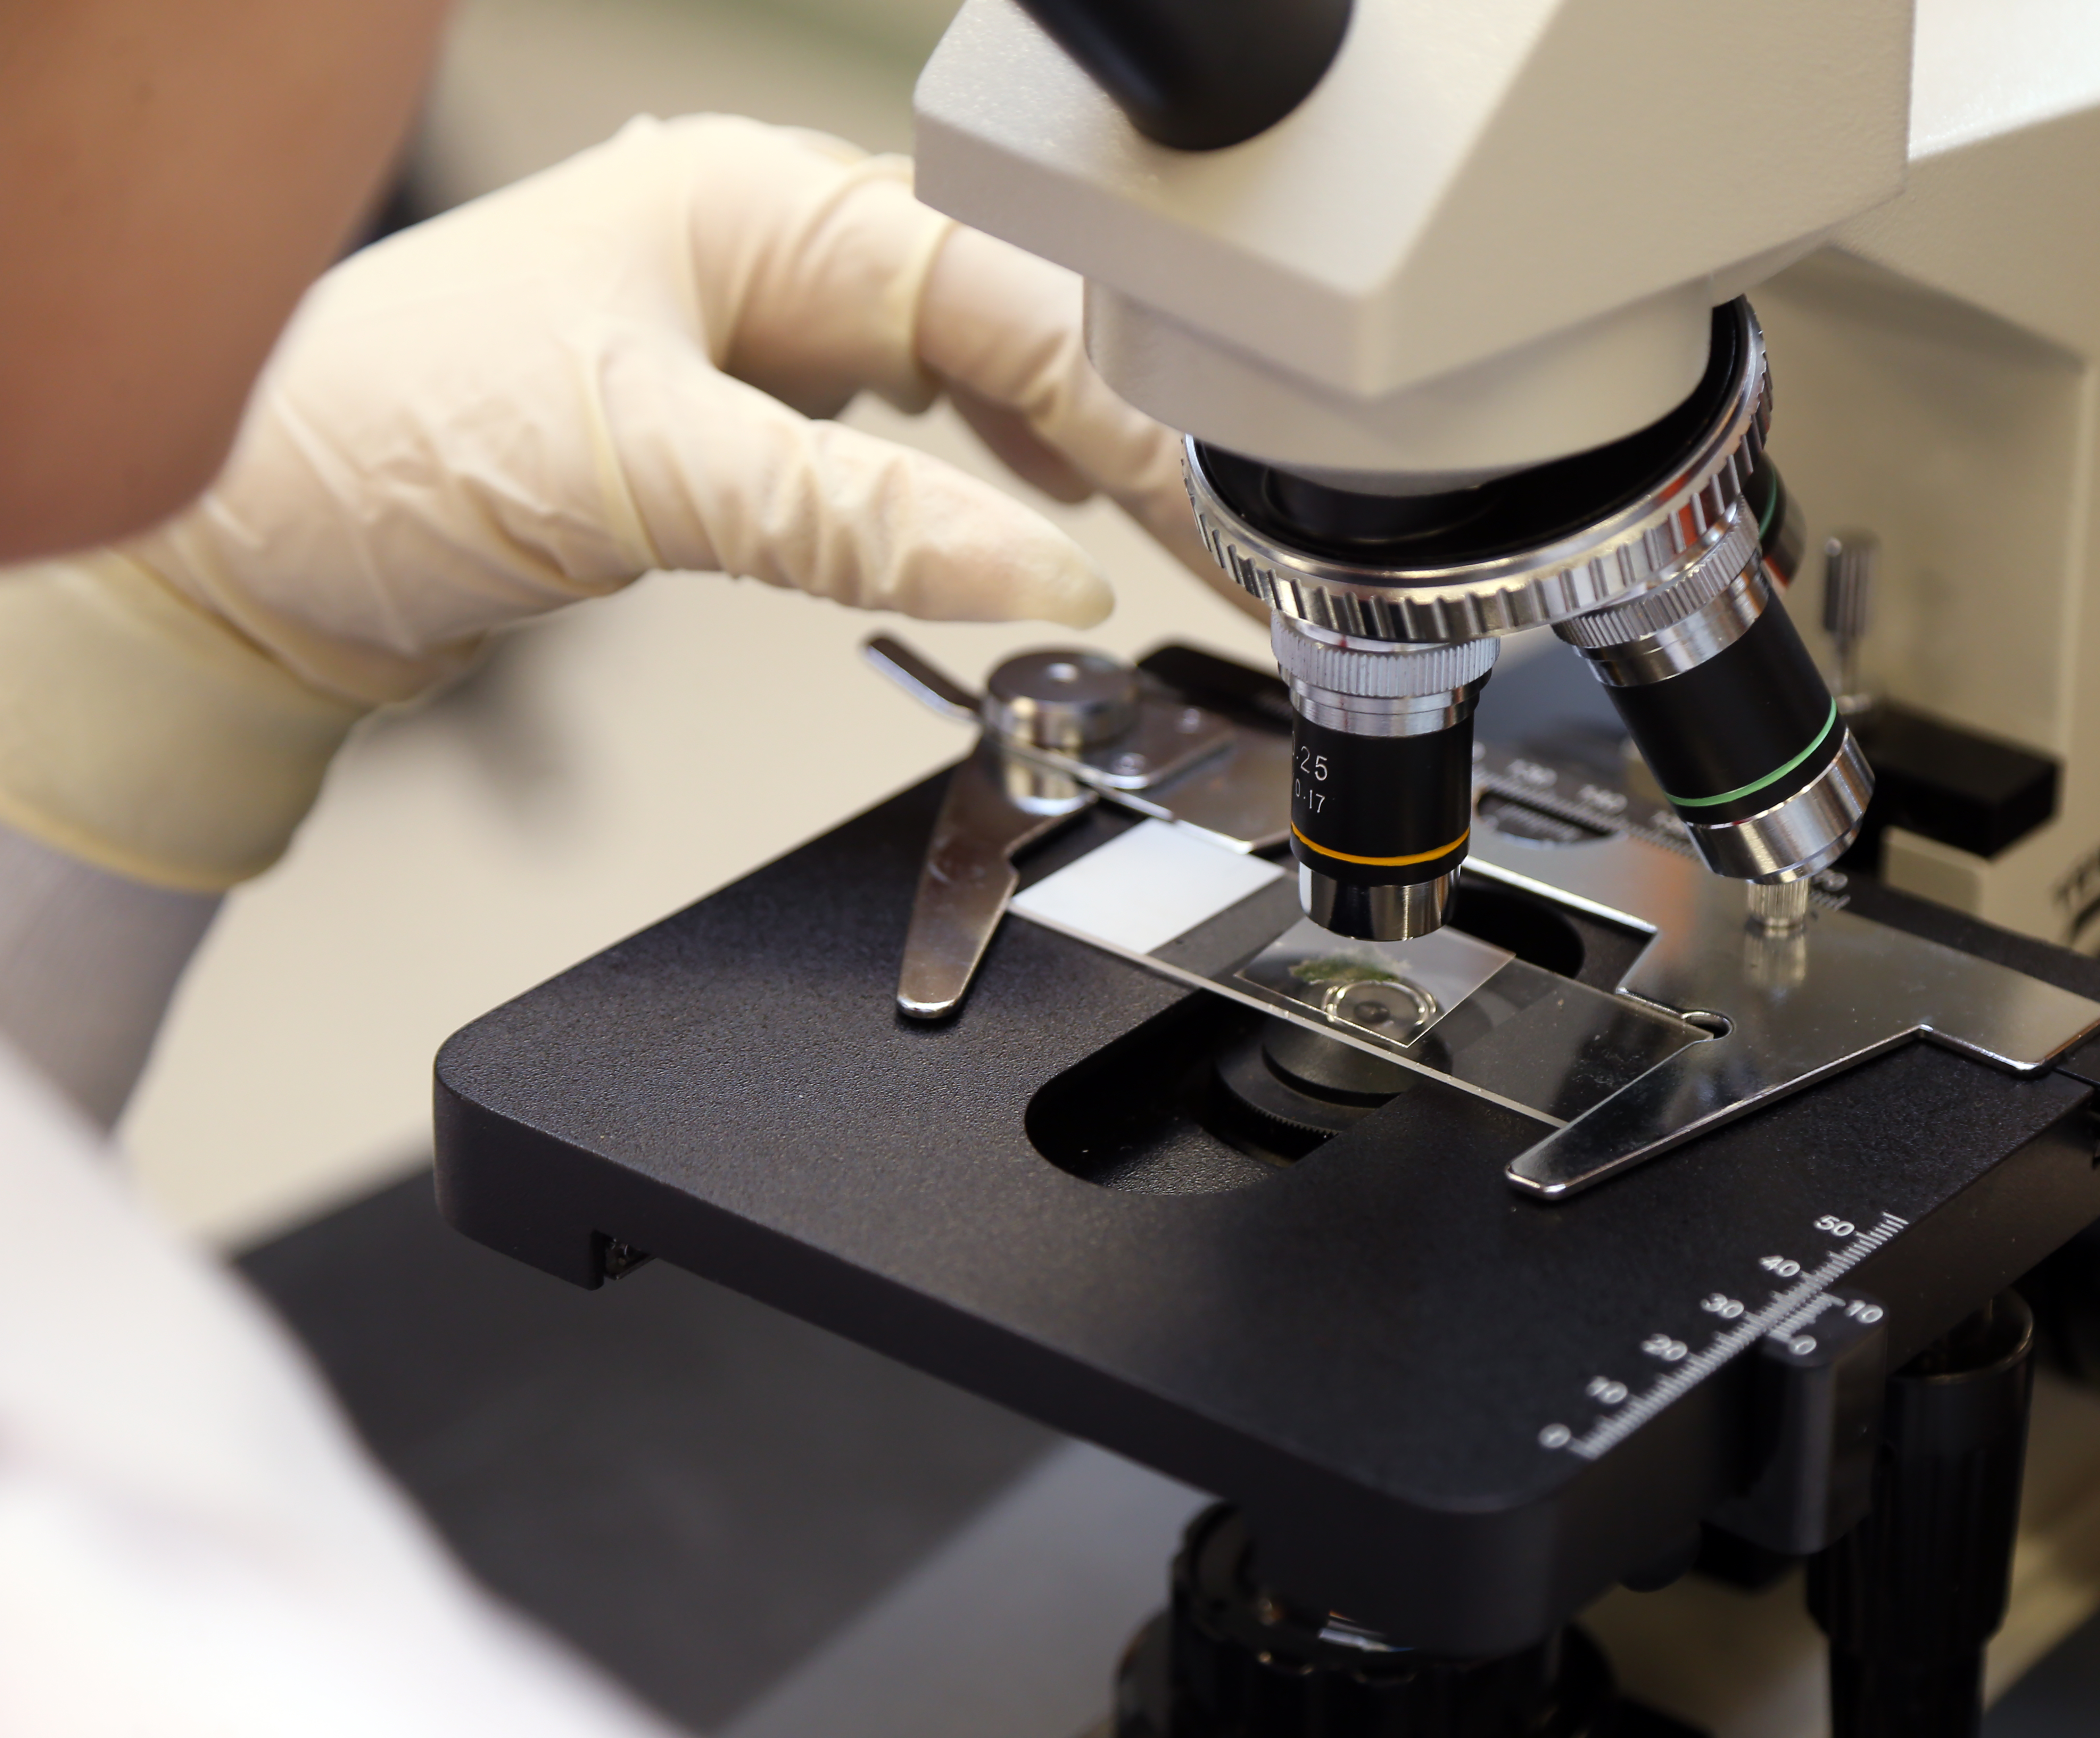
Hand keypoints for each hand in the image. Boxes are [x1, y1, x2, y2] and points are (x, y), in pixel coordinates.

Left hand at [0, 113, 1236, 892]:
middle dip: (1136, 421)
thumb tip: (1048, 573)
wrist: (266, 530)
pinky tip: (1031, 494)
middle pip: (1015, 315)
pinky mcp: (746, 390)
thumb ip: (860, 520)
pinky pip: (911, 404)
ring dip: (1072, 439)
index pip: (1009, 296)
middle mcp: (775, 236)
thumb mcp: (653, 473)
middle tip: (1236, 536)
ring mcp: (762, 311)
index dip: (1132, 405)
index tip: (1219, 511)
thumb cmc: (399, 445)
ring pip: (975, 357)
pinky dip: (986, 455)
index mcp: (766, 205)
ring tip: (1172, 525)